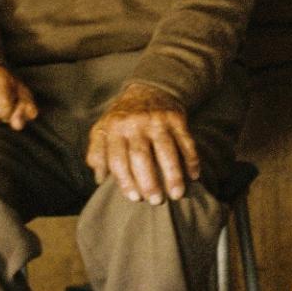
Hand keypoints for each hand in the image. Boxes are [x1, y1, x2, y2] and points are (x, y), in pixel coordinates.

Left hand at [84, 82, 199, 204]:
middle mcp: (135, 124)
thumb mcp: (103, 129)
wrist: (148, 89)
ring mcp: (157, 120)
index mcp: (114, 129)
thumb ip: (97, 153)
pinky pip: (186, 141)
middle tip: (156, 201)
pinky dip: (191, 159)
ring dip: (173, 174)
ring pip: (166, 150)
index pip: (118, 160)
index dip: (126, 181)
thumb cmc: (122, 118)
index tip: (135, 198)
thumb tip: (99, 178)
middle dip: (149, 181)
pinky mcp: (176, 118)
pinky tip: (194, 176)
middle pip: (141, 157)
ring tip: (177, 194)